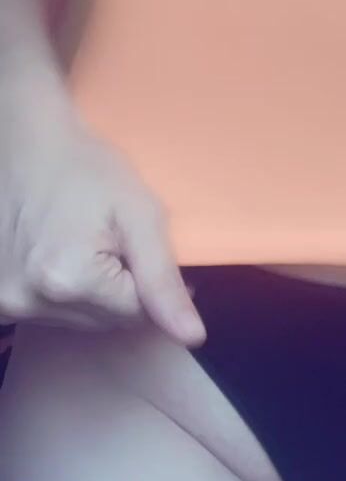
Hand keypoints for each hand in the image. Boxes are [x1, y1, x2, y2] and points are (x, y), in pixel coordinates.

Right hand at [0, 89, 204, 345]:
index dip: (152, 284)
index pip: (137, 315)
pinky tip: (65, 253)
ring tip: (90, 243)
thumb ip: (164, 279)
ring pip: (78, 320)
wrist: (30, 143)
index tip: (148, 250)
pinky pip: (49, 312)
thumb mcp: (140, 214)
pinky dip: (64, 291)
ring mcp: (5, 302)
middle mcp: (27, 301)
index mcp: (68, 281)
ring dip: (94, 293)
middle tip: (121, 243)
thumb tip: (192, 336)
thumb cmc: (89, 169)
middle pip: (105, 322)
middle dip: (123, 290)